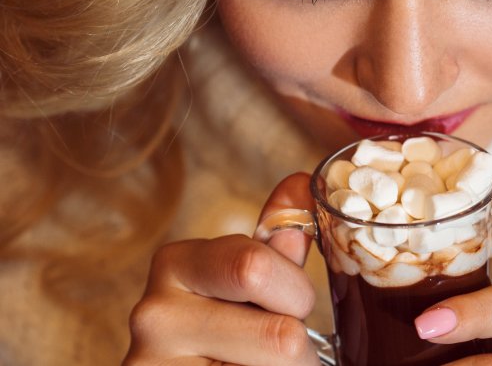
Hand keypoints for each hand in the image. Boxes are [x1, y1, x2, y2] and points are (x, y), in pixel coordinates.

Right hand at [123, 173, 320, 365]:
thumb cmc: (223, 337)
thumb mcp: (248, 286)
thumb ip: (274, 245)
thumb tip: (301, 182)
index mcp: (176, 263)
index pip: (257, 268)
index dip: (296, 294)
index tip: (290, 307)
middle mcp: (153, 313)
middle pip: (281, 334)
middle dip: (299, 346)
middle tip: (278, 350)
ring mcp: (150, 363)